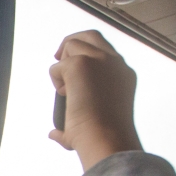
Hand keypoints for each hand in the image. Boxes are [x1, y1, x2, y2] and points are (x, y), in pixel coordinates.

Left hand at [48, 29, 142, 170]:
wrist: (107, 140)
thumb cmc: (103, 139)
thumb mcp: (98, 123)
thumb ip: (79, 121)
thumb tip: (52, 133)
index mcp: (123, 73)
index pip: (103, 51)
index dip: (85, 56)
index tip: (73, 71)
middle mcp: (114, 62)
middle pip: (90, 35)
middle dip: (71, 43)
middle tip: (58, 58)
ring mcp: (99, 60)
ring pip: (72, 45)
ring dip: (63, 64)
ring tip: (66, 91)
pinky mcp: (80, 64)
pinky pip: (57, 66)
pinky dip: (56, 80)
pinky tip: (66, 96)